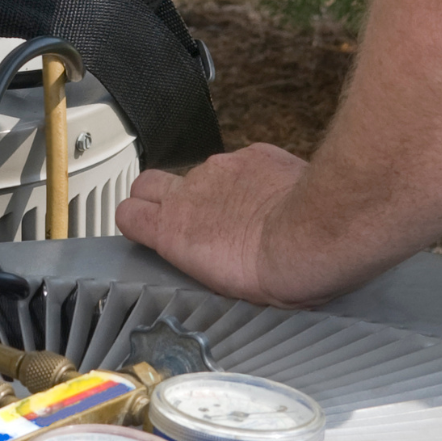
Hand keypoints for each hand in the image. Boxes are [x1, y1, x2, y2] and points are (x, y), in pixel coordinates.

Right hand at [116, 145, 320, 307]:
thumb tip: (215, 260)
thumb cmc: (278, 273)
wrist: (314, 233)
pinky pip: (245, 163)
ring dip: (217, 191)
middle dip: (156, 195)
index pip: (127, 214)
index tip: (144, 228)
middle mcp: (189, 192)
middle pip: (147, 182)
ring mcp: (220, 168)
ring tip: (247, 212)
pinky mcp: (253, 153)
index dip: (134, 219)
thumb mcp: (229, 287)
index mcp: (174, 232)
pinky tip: (274, 195)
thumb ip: (207, 260)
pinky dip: (254, 178)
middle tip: (181, 213)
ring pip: (204, 174)